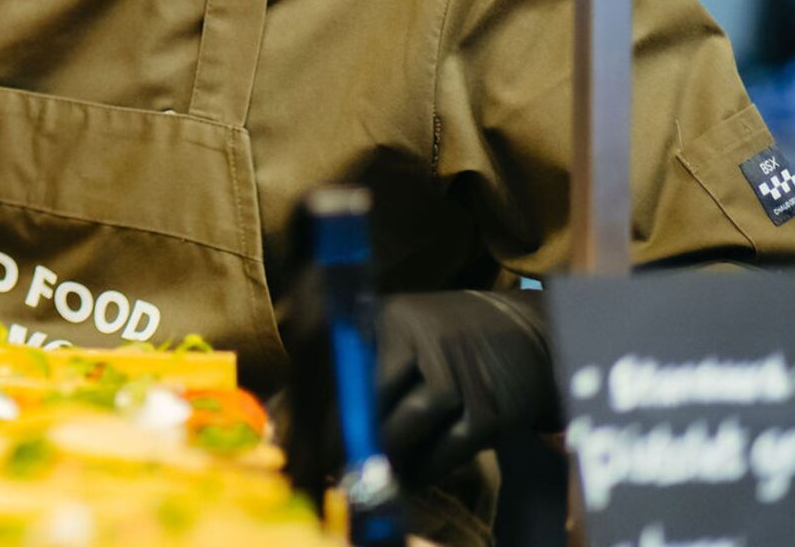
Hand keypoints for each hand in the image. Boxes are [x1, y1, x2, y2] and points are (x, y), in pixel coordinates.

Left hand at [275, 288, 557, 490]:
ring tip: (363, 473)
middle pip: (374, 393)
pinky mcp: (491, 410)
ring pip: (412, 421)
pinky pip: (449, 448)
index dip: (317, 404)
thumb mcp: (389, 334)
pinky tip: (407, 475)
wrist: (521, 335)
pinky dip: (424, 468)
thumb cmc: (434, 341)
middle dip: (345, 435)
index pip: (343, 362)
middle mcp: (425, 340)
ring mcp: (462, 374)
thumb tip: (273, 412)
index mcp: (388, 318)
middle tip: (326, 465)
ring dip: (383, 454)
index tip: (295, 437)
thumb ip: (339, 369)